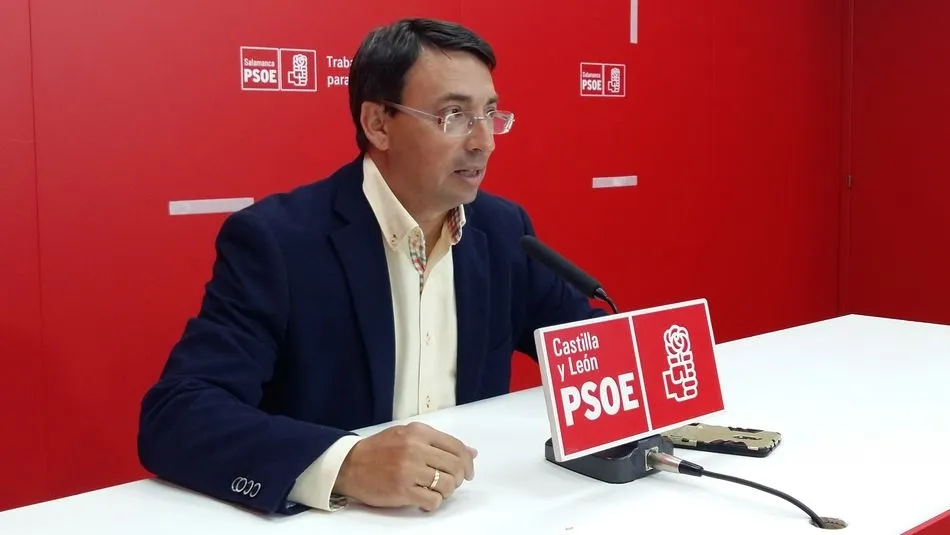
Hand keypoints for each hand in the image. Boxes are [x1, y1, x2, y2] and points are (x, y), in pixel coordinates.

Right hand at [333, 421, 477, 511]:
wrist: (349, 465)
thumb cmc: (379, 450)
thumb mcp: (407, 436)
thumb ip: (438, 442)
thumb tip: (472, 452)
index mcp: (419, 432)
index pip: (456, 446)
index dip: (467, 461)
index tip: (468, 472)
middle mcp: (416, 448)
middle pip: (456, 466)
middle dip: (459, 478)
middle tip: (451, 484)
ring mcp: (409, 470)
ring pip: (447, 485)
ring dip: (446, 492)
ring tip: (435, 491)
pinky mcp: (402, 490)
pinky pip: (433, 500)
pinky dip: (433, 503)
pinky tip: (424, 501)